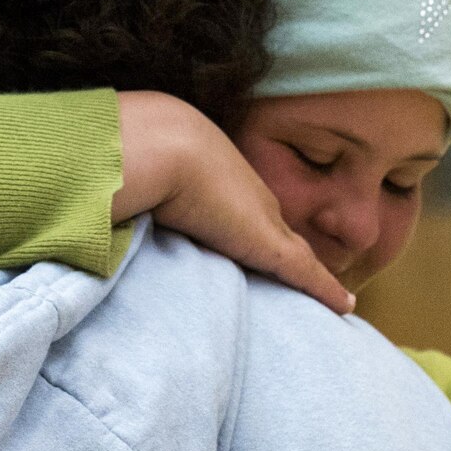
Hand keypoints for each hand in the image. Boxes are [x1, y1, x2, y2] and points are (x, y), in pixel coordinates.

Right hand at [116, 92, 353, 314]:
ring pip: (295, 254)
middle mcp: (248, 198)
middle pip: (276, 232)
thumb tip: (106, 214)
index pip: (246, 213)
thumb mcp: (142, 177)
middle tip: (305, 280)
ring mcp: (262, 220)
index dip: (256, 232)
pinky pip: (307, 274)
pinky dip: (325, 290)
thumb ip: (136, 196)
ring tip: (328, 298)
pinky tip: (344, 307)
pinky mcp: (270, 246)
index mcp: (221, 181)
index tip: (260, 248)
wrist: (161, 144)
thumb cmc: (140, 153)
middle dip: (289, 252)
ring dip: (310, 275)